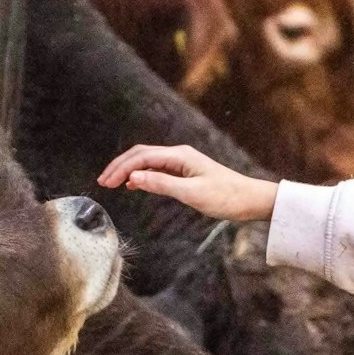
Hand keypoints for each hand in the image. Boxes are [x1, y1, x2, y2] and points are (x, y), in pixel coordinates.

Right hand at [97, 144, 278, 221]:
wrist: (250, 199)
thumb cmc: (226, 197)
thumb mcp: (192, 193)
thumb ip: (161, 184)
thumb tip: (134, 178)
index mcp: (180, 156)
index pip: (142, 157)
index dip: (121, 168)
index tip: (106, 183)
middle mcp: (179, 155)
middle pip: (141, 155)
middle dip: (120, 166)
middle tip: (103, 182)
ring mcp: (182, 163)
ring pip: (147, 161)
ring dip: (128, 170)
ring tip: (112, 183)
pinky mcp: (185, 172)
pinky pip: (157, 169)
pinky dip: (141, 175)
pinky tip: (133, 184)